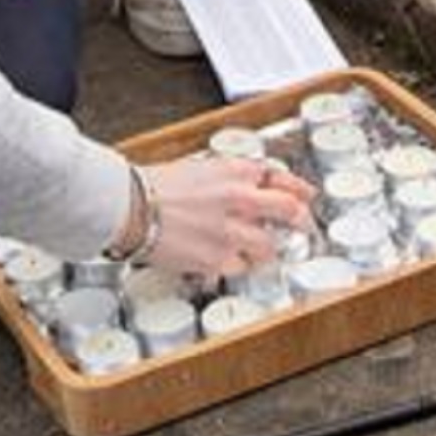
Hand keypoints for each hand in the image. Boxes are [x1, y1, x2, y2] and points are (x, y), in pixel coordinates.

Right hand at [144, 157, 314, 277]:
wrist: (130, 206)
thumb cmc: (156, 185)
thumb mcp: (201, 167)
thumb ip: (232, 177)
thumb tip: (254, 186)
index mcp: (235, 170)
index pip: (281, 177)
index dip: (299, 189)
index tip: (305, 196)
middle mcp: (240, 199)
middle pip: (291, 211)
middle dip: (301, 220)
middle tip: (302, 227)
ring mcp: (232, 232)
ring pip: (269, 247)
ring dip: (264, 248)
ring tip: (251, 247)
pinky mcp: (218, 260)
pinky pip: (241, 268)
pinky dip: (237, 265)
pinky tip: (225, 258)